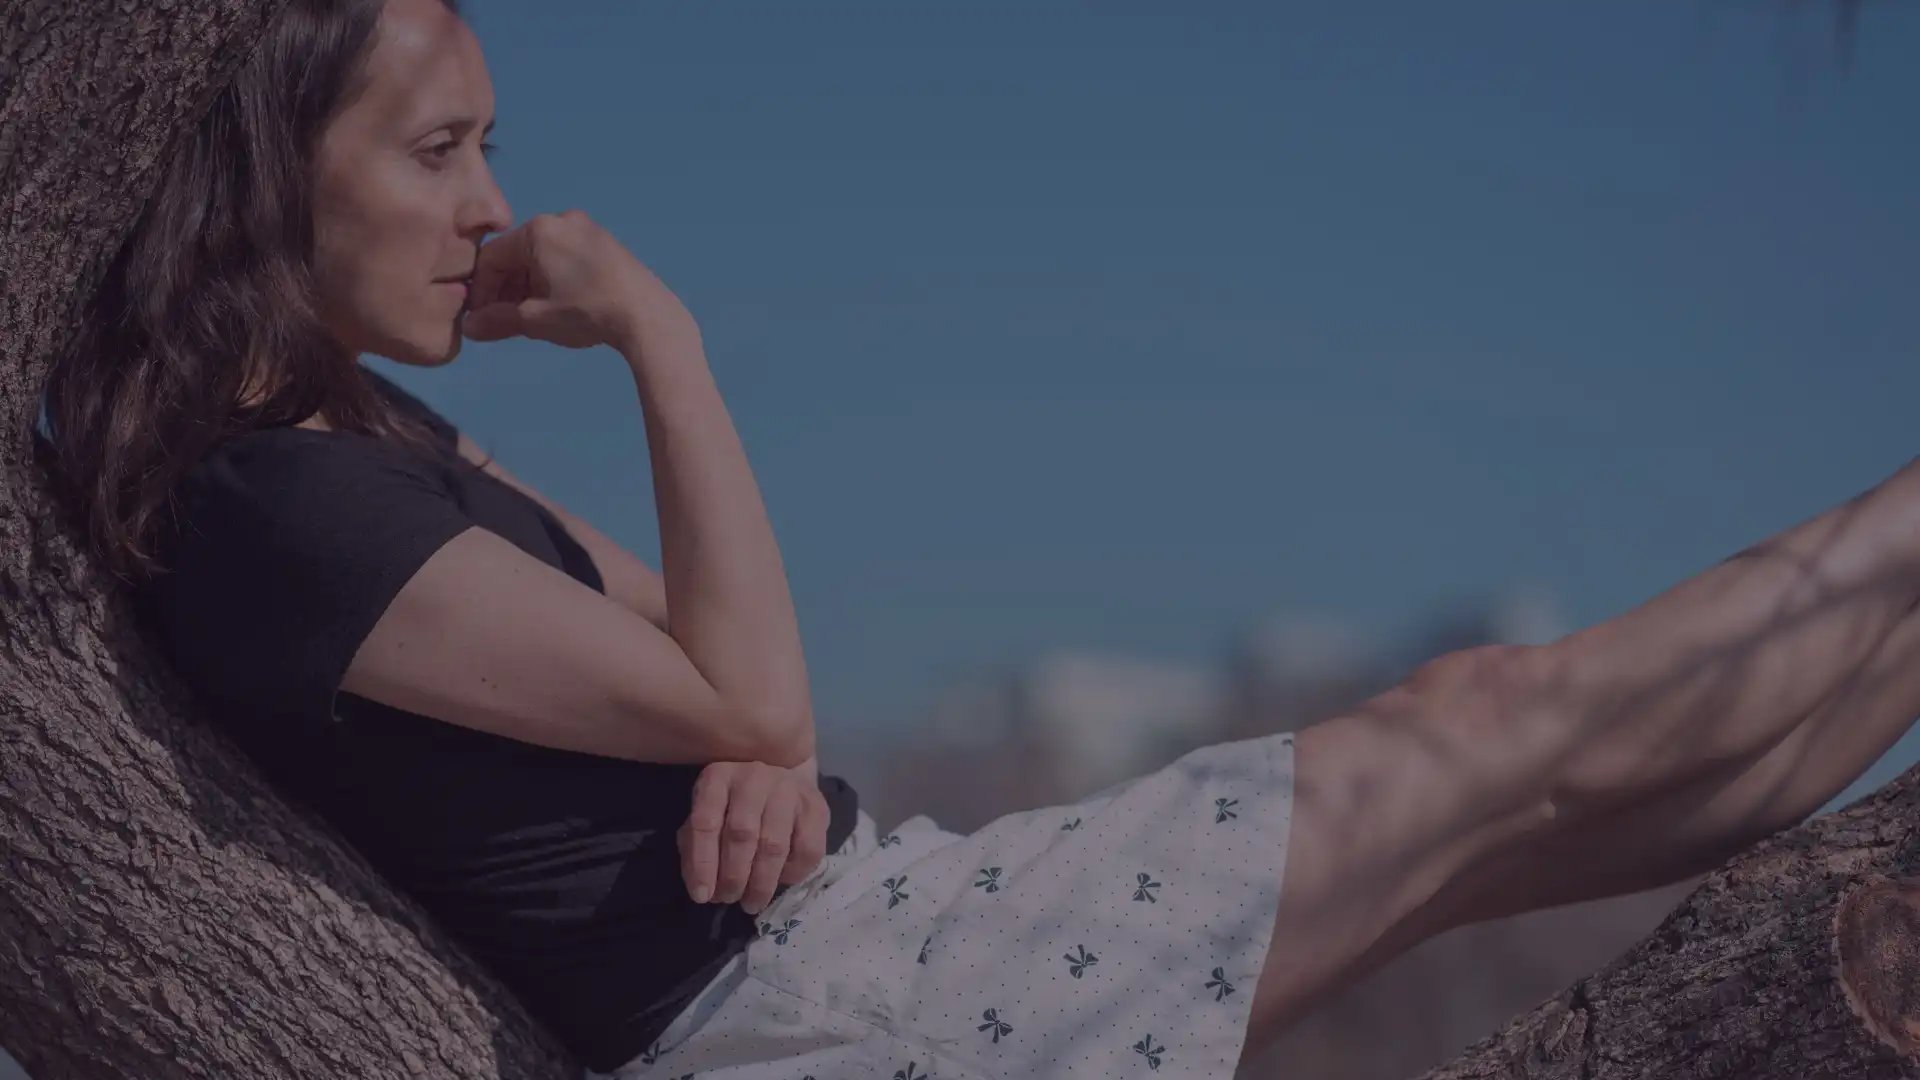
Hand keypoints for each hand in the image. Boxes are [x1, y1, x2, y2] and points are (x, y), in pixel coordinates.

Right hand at [461, 209, 695, 348]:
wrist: (646, 316)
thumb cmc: (585, 312)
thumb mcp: (535, 319)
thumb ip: (498, 320)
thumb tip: (470, 328)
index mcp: (538, 230)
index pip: (491, 258)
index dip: (481, 291)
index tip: (480, 319)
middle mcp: (561, 220)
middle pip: (518, 255)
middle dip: (506, 289)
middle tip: (504, 322)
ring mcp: (588, 230)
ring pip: (542, 258)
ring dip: (529, 286)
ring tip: (531, 319)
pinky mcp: (606, 244)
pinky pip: (566, 258)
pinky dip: (553, 280)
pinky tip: (558, 306)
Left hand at [678, 759, 830, 915]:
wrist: (782, 775)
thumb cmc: (735, 805)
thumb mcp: (707, 817)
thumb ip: (696, 849)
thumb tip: (702, 888)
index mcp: (718, 778)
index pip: (705, 822)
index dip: (702, 863)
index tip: (702, 896)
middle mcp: (754, 777)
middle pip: (742, 834)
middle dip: (734, 877)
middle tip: (730, 899)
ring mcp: (788, 789)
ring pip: (775, 845)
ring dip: (761, 883)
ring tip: (752, 903)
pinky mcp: (816, 806)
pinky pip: (808, 849)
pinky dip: (793, 874)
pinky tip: (781, 880)